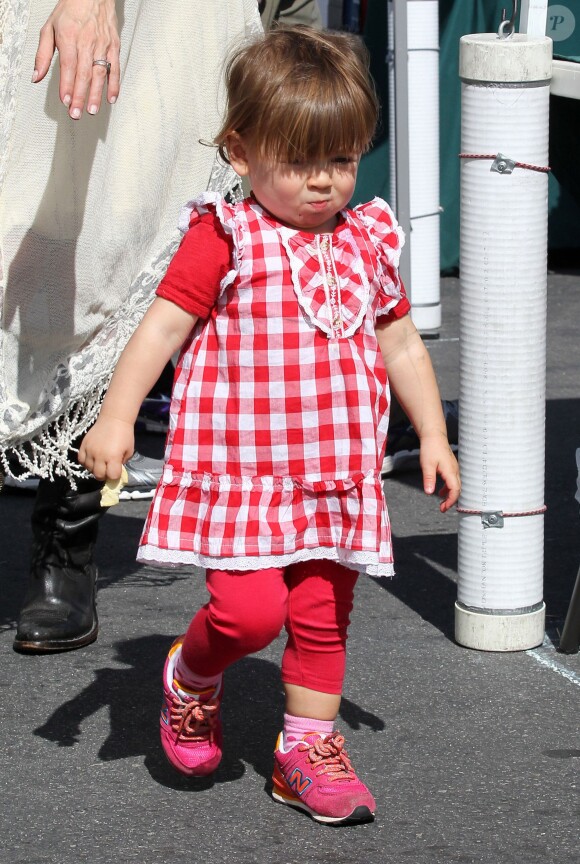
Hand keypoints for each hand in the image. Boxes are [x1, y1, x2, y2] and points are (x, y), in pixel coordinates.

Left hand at [33, 0, 119, 118]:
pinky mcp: (114, 47)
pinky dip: (114, 85)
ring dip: (96, 94)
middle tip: (76, 113)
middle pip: (84, 74)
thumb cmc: (71, 10)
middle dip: (80, 96)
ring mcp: (102, 45)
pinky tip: (111, 98)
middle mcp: (87, 41)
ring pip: (99, 74)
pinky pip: (115, 69)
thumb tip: (36, 76)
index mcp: (69, 36)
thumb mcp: (49, 28)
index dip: (67, 85)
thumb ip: (43, 54)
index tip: (65, 100)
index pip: (68, 66)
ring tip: (91, 110)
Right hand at [78, 416, 133, 481]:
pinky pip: (81, 460)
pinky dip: (86, 462)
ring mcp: (90, 451)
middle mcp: (100, 456)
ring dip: (95, 469)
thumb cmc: (125, 435)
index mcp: (113, 458)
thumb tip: (115, 471)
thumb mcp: (129, 451)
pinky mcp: (83, 445)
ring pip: (89, 469)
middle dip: (104, 475)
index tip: (116, 471)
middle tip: (107, 469)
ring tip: (100, 462)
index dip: (115, 476)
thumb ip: (122, 463)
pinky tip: (92, 459)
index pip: (111, 476)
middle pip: (98, 475)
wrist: (114, 419)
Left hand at [419, 431, 460, 512]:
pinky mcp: (451, 467)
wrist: (433, 436)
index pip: (455, 490)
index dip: (450, 501)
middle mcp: (455, 470)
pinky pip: (452, 481)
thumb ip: (428, 479)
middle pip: (457, 489)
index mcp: (450, 471)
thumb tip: (429, 493)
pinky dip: (448, 488)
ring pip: (455, 485)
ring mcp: (454, 468)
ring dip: (449, 495)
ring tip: (441, 503)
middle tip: (442, 509)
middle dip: (451, 501)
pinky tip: (440, 491)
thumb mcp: (427, 465)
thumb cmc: (430, 449)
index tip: (443, 508)